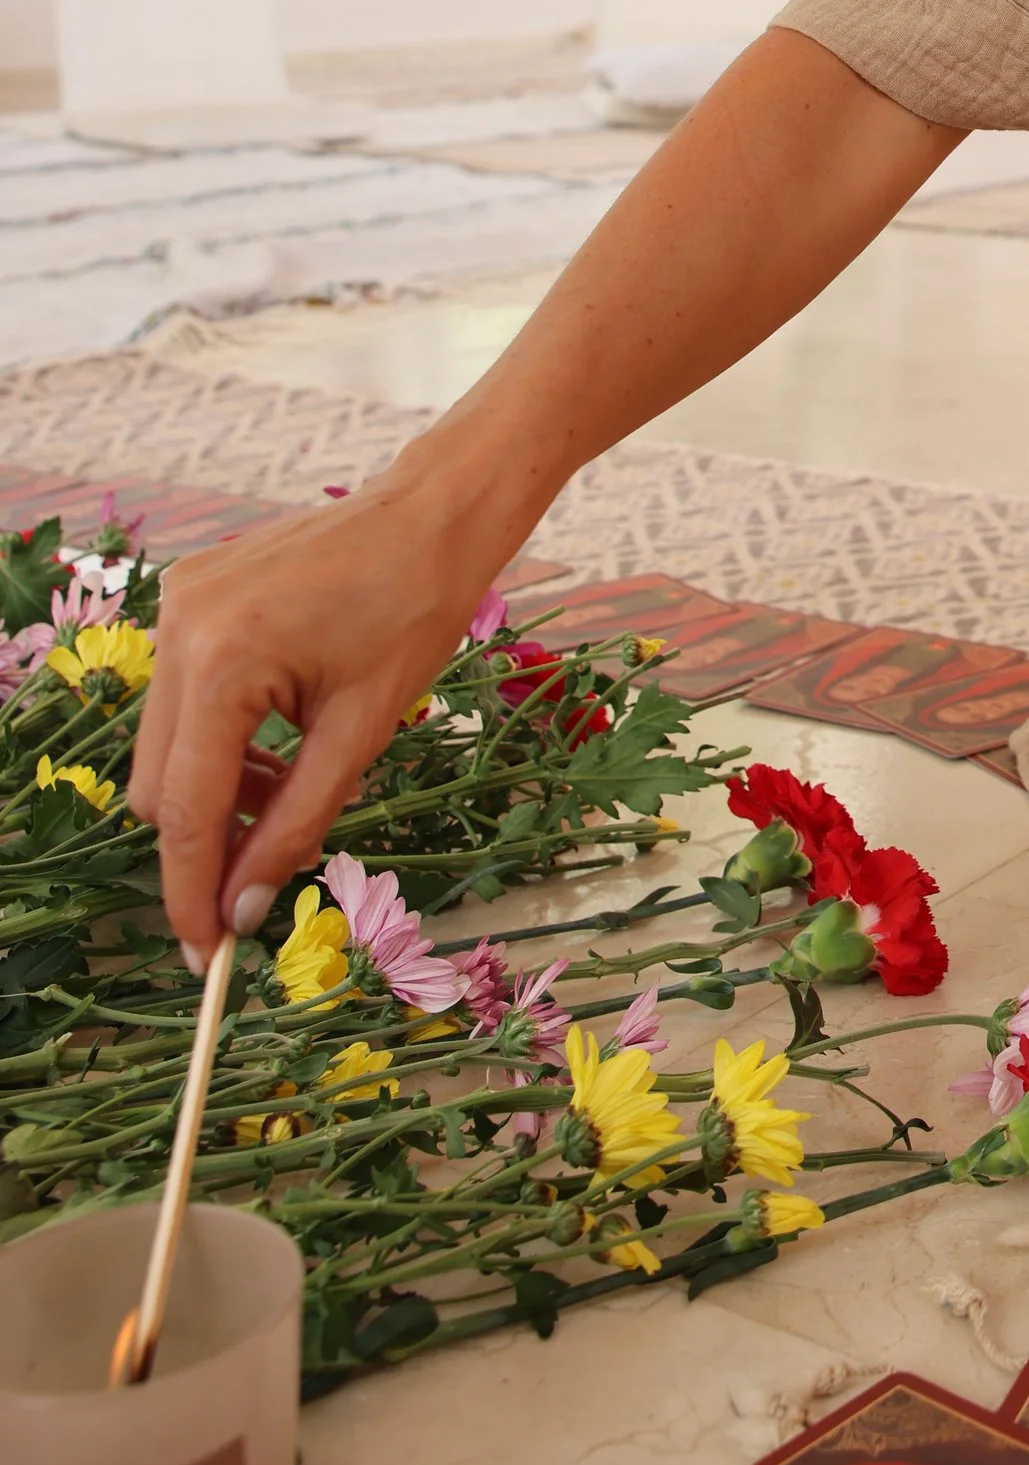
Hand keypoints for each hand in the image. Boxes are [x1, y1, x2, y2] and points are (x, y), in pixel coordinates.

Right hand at [128, 458, 521, 961]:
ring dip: (216, 793)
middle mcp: (178, 629)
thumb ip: (295, 825)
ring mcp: (175, 606)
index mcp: (220, 661)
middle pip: (159, 785)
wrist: (433, 512)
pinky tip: (277, 750)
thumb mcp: (362, 733)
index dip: (193, 890)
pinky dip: (219, 741)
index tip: (206, 952)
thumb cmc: (417, 609)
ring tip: (291, 796)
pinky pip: (182, 700)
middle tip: (262, 882)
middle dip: (206, 843)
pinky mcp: (188, 597)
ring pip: (166, 747)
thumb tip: (244, 907)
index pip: (185, 809)